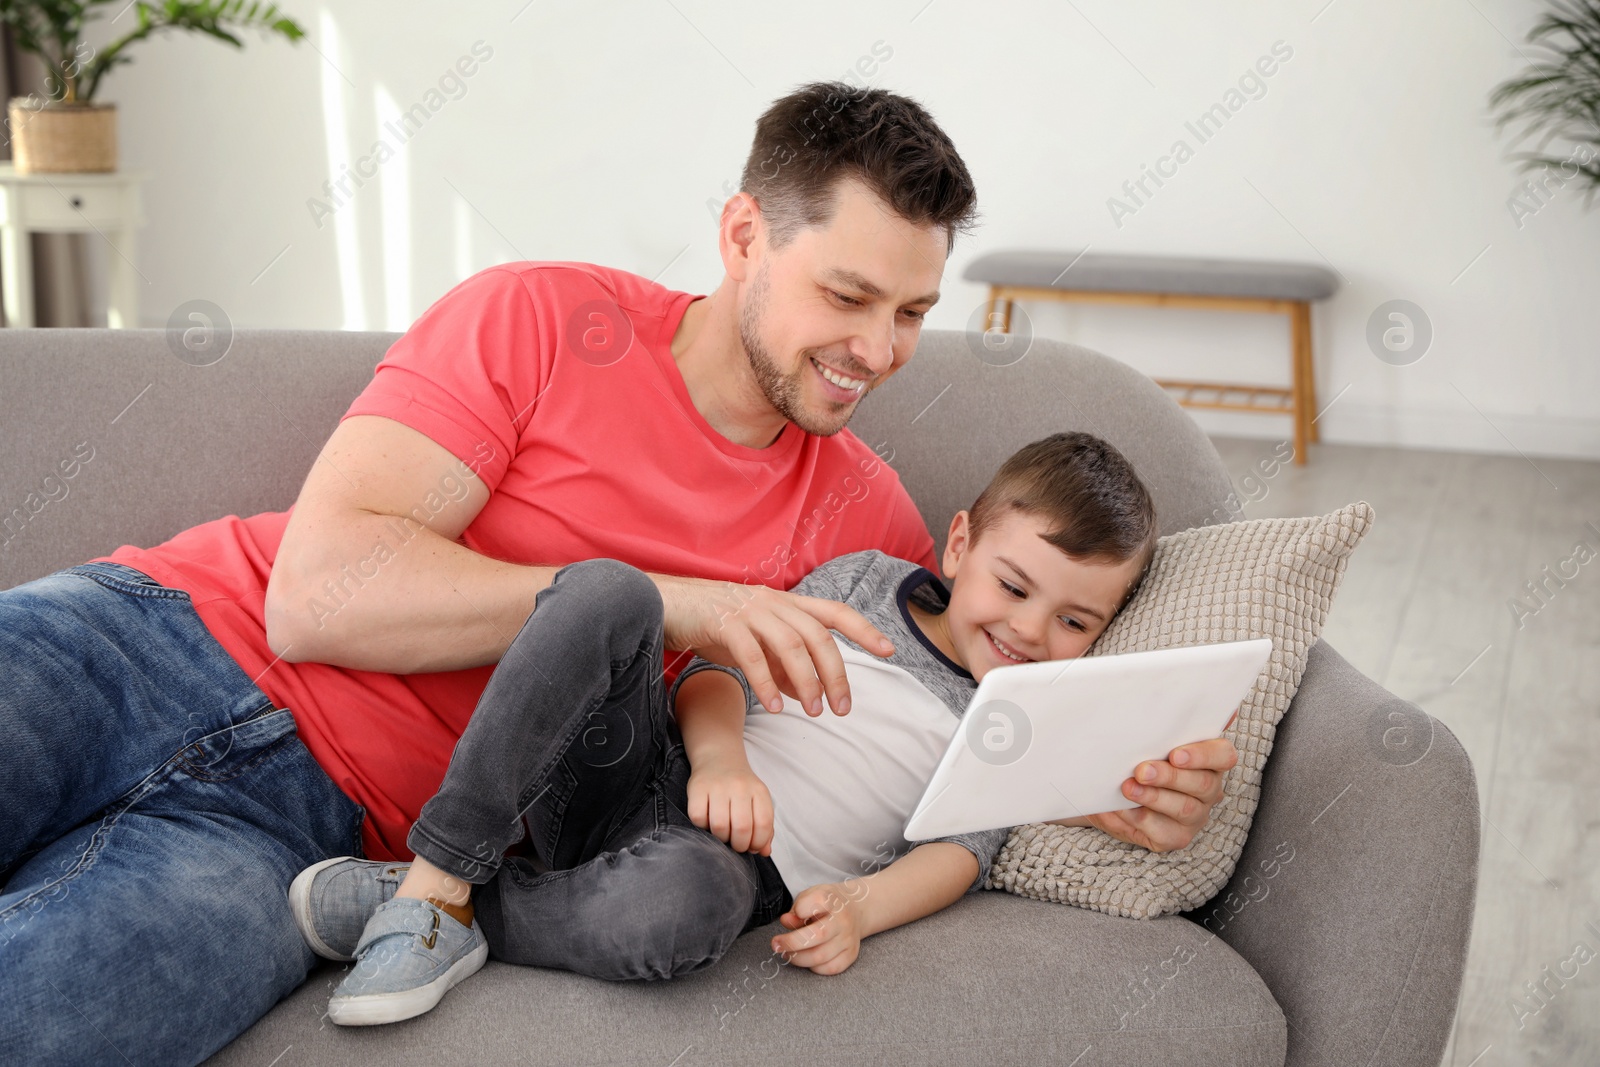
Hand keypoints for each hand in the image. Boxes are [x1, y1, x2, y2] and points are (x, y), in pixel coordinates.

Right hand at [653, 573, 894, 718]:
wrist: (664, 606)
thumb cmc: (711, 624)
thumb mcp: (754, 645)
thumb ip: (781, 667)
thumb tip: (806, 693)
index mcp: (785, 604)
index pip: (834, 612)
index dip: (864, 629)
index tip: (889, 650)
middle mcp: (773, 602)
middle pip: (818, 635)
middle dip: (836, 673)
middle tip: (842, 708)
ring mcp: (749, 610)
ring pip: (791, 644)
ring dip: (807, 681)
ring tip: (814, 712)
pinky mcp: (723, 622)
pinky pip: (752, 654)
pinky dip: (766, 682)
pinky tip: (773, 706)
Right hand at [685, 756, 773, 855]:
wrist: (719, 759)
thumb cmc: (740, 788)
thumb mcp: (758, 802)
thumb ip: (764, 828)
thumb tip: (765, 852)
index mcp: (759, 791)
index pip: (763, 824)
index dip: (758, 843)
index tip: (751, 847)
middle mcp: (740, 786)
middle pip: (742, 828)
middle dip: (739, 845)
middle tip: (735, 844)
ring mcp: (717, 786)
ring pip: (719, 826)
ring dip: (720, 838)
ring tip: (722, 834)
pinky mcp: (697, 788)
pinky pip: (698, 818)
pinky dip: (702, 827)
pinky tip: (707, 822)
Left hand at [771, 882, 867, 974]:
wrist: (855, 909)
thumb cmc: (827, 904)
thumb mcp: (811, 896)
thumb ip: (797, 908)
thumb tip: (785, 921)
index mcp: (831, 900)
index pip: (818, 902)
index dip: (801, 909)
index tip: (790, 915)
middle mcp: (843, 919)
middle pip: (817, 935)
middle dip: (791, 943)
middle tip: (776, 944)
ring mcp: (849, 938)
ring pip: (821, 956)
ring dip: (797, 958)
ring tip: (786, 953)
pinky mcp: (851, 954)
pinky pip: (830, 968)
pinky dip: (814, 967)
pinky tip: (806, 960)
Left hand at [1086, 730, 1239, 852]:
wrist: (1104, 787)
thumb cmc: (1133, 755)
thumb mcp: (1147, 735)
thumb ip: (1166, 719)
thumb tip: (1198, 704)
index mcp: (1209, 759)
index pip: (1223, 755)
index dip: (1203, 755)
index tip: (1175, 753)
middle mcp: (1208, 788)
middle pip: (1202, 784)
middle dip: (1170, 777)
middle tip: (1141, 770)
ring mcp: (1195, 815)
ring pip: (1184, 809)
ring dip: (1154, 797)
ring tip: (1127, 788)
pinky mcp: (1175, 837)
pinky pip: (1164, 832)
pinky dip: (1140, 819)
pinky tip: (1121, 808)